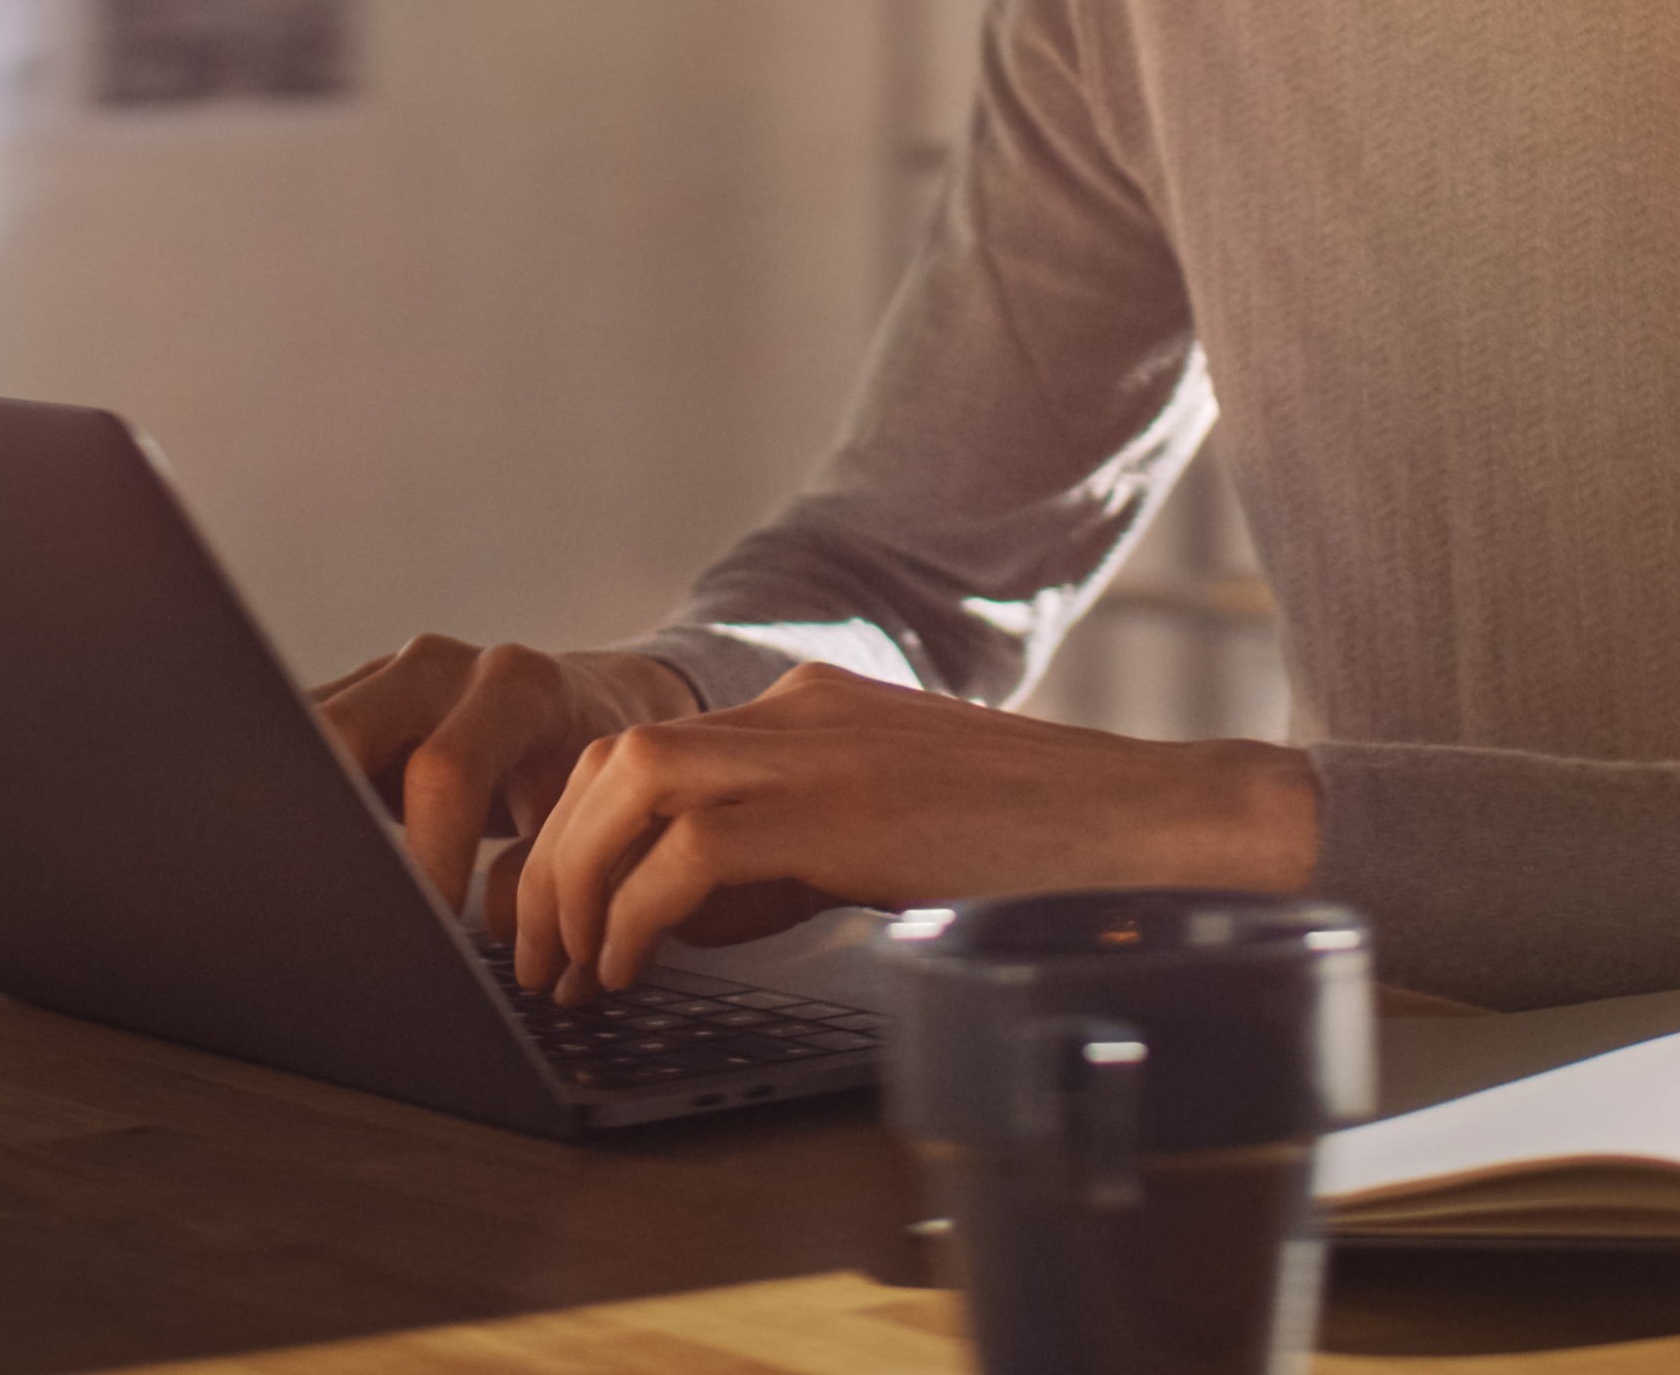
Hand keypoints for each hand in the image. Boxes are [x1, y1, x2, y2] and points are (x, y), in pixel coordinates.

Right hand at [308, 634, 702, 928]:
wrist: (595, 702)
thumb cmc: (592, 771)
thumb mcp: (587, 817)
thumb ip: (541, 872)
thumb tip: (489, 931)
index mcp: (515, 689)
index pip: (445, 773)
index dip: (425, 859)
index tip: (426, 929)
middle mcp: (442, 666)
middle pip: (342, 731)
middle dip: (323, 816)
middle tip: (323, 899)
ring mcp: (387, 673)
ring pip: (304, 730)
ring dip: (291, 799)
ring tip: (284, 877)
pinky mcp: (353, 694)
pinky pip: (301, 737)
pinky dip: (292, 787)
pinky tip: (286, 841)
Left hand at [514, 660, 1319, 1002]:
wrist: (1148, 823)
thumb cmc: (1031, 851)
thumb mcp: (879, 842)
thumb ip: (779, 859)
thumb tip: (668, 919)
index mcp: (806, 708)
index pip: (641, 750)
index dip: (575, 834)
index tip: (553, 920)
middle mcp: (798, 707)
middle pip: (613, 757)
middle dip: (551, 861)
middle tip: (532, 958)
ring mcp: (822, 744)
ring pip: (631, 783)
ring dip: (578, 882)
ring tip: (569, 971)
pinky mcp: (845, 800)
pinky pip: (691, 847)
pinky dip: (638, 913)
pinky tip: (634, 969)